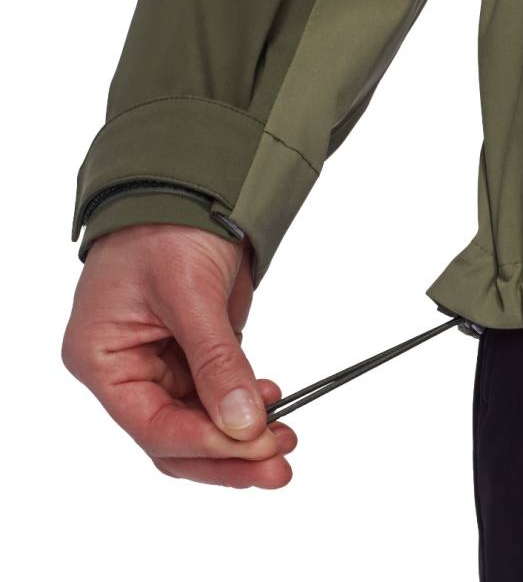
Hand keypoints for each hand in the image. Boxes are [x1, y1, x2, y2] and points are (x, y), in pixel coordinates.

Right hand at [62, 223, 295, 487]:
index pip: (151, 424)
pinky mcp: (191, 355)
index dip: (205, 442)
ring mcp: (160, 365)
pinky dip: (244, 406)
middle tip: (277, 463)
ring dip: (241, 436)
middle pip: (174, 436)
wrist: (189, 193)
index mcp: (102, 357)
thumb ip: (216, 361)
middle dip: (228, 453)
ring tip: (284, 437)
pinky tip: (271, 402)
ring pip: (198, 424)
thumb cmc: (166, 228)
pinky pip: (215, 397)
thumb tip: (242, 423)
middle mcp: (126, 369)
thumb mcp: (189, 292)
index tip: (254, 443)